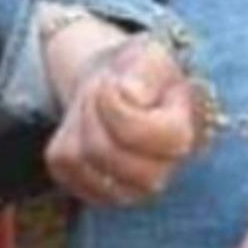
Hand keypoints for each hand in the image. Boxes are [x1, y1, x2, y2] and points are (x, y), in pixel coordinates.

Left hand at [45, 34, 201, 206]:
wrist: (123, 86)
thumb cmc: (142, 71)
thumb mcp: (151, 55)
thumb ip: (147, 70)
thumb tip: (129, 95)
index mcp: (184, 136)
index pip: (140, 134)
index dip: (116, 106)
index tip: (115, 83)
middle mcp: (163, 173)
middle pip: (104, 151)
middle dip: (92, 111)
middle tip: (101, 89)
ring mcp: (130, 190)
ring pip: (81, 160)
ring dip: (77, 122)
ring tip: (95, 104)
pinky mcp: (96, 193)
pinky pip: (63, 167)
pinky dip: (65, 138)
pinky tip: (87, 125)